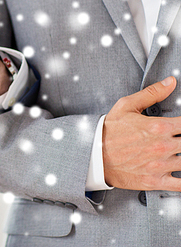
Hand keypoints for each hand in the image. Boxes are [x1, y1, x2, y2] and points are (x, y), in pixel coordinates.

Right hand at [103, 76, 180, 190]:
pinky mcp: (155, 181)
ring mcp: (160, 165)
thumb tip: (170, 82)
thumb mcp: (126, 106)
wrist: (92, 155)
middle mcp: (163, 146)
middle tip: (178, 140)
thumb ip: (152, 93)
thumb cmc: (109, 131)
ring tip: (178, 152)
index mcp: (159, 127)